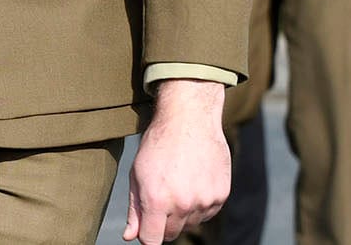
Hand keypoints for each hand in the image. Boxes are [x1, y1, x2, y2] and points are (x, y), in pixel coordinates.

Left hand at [124, 79, 230, 243]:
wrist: (189, 118)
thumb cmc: (158, 144)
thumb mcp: (137, 173)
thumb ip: (135, 209)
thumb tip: (129, 236)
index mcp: (157, 200)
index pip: (152, 241)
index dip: (147, 237)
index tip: (147, 229)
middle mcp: (182, 204)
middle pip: (171, 234)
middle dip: (164, 222)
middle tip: (162, 195)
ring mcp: (204, 200)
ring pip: (190, 224)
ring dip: (183, 212)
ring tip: (179, 182)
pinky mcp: (221, 195)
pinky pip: (207, 213)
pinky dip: (200, 204)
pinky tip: (194, 180)